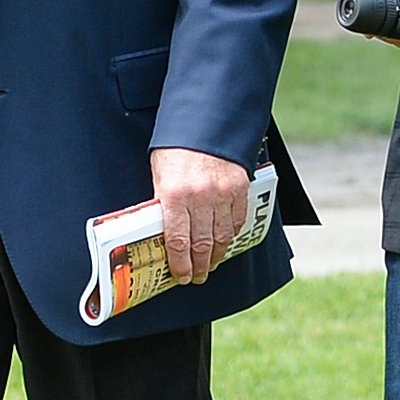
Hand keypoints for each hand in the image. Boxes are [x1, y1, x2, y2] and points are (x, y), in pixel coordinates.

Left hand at [150, 147, 248, 286]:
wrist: (205, 122)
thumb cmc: (176, 148)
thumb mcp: (160, 174)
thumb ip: (164, 203)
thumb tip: (163, 233)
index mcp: (175, 194)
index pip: (178, 241)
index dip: (180, 264)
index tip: (181, 276)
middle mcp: (200, 197)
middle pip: (202, 244)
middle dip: (199, 266)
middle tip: (197, 277)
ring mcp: (223, 194)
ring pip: (222, 237)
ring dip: (216, 256)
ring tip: (210, 265)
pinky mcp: (239, 189)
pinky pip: (237, 222)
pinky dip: (230, 236)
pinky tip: (224, 243)